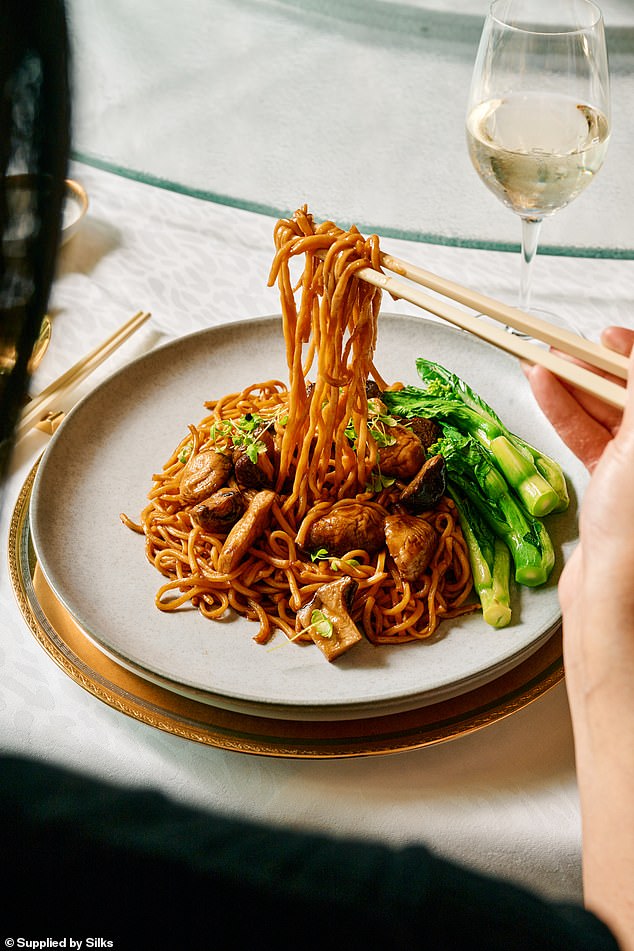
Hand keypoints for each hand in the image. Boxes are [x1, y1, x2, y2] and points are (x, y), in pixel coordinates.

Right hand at [524, 326, 632, 470]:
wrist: (624, 571)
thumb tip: (632, 346)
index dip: (625, 351)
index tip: (605, 335)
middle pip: (618, 389)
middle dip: (587, 367)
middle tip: (558, 346)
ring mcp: (626, 452)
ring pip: (596, 408)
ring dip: (565, 385)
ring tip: (537, 361)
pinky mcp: (603, 468)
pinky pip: (580, 430)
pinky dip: (558, 409)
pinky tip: (541, 387)